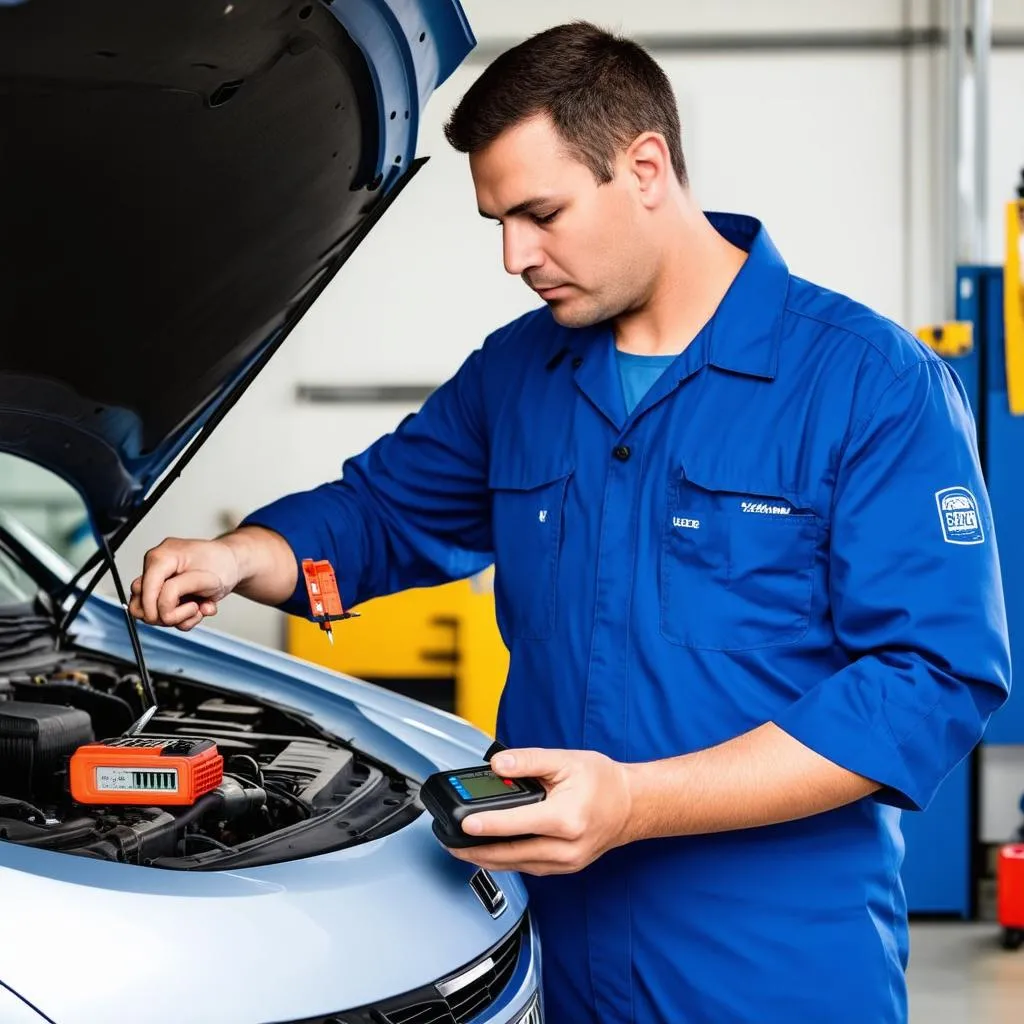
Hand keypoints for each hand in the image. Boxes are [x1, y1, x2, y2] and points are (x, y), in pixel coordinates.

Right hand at [128, 537, 240, 630]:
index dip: (156, 607)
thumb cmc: (223, 565)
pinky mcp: (163, 593)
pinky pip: (163, 616)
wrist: (232, 565)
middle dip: (168, 614)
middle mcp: (155, 568)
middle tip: (193, 608)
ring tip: (197, 607)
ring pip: (150, 614)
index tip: (176, 614)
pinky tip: (197, 607)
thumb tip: (162, 607)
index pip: (144, 588)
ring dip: (177, 618)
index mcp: (161, 557)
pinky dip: (182, 618)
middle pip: (140, 605)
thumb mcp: (207, 578)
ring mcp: (158, 582)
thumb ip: (178, 590)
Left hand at [446, 747, 633, 875]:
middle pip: (511, 854)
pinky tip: (489, 853)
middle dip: (476, 850)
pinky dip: (506, 861)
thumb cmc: (603, 782)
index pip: (518, 824)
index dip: (488, 824)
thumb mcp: (566, 760)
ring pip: (517, 866)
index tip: (465, 823)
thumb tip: (499, 765)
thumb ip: (529, 760)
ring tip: (461, 849)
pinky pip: (528, 868)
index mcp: (567, 818)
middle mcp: (566, 847)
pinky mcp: (564, 868)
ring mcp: (566, 863)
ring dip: (487, 859)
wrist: (632, 806)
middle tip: (450, 842)